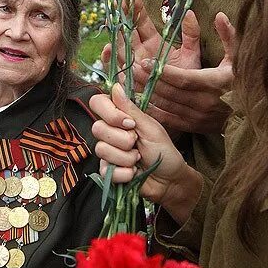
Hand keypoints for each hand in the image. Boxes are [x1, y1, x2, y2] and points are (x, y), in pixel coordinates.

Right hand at [91, 84, 202, 221]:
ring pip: (102, 150)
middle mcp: (110, 132)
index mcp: (120, 117)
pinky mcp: (107, 171)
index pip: (97, 103)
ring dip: (126, 157)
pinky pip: (106, 170)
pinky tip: (134, 172)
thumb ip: (130, 109)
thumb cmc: (163, 151)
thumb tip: (115, 86)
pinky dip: (125, 173)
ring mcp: (107, 152)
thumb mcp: (150, 127)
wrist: (169, 180)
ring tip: (138, 159)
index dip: (109, 113)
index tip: (128, 123)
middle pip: (97, 128)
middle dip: (123, 139)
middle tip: (138, 143)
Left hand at [102, 0, 236, 134]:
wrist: (250, 114)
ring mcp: (197, 117)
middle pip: (170, 92)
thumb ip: (229, 36)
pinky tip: (141, 101)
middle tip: (131, 68)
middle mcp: (204, 103)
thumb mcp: (238, 58)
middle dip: (149, 80)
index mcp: (213, 83)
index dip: (162, 71)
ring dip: (147, 94)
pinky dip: (153, 110)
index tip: (145, 62)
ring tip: (131, 82)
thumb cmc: (242, 81)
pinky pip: (168, 119)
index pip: (183, 78)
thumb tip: (219, 15)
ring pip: (166, 106)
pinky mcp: (192, 127)